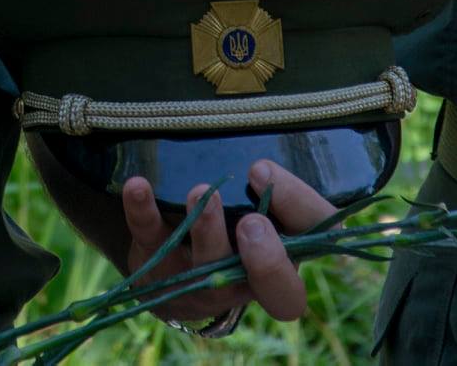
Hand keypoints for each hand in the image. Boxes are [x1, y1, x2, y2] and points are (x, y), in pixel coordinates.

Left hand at [121, 159, 334, 327]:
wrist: (176, 267)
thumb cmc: (230, 221)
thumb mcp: (258, 201)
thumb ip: (271, 185)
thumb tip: (259, 164)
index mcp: (288, 255)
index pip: (317, 239)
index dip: (300, 209)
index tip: (262, 169)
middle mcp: (253, 279)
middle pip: (280, 291)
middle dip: (268, 261)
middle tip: (251, 221)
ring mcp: (206, 284)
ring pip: (213, 272)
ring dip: (208, 230)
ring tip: (201, 192)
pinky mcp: (161, 273)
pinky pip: (153, 246)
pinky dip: (144, 214)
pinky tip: (139, 186)